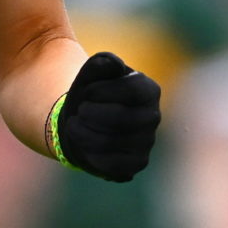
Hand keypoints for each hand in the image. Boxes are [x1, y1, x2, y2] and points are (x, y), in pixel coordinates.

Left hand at [51, 51, 161, 181]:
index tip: (86, 91)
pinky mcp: (137, 163)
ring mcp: (147, 142)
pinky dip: (92, 155)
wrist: (83, 120)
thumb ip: (103, 62)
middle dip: (91, 114)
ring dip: (85, 134)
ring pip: (113, 143)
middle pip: (122, 119)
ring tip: (74, 126)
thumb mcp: (93, 71)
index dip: (102, 91)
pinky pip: (115, 165)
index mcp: (149, 89)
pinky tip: (84, 145)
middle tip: (79, 110)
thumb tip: (115, 65)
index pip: (131, 91)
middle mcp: (153, 116)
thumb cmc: (91, 92)